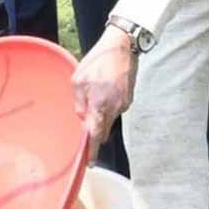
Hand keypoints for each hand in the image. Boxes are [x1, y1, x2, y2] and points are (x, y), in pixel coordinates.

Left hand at [71, 27, 137, 158]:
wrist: (122, 47)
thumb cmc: (97, 61)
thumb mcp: (78, 80)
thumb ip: (79, 103)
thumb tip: (82, 118)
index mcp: (100, 104)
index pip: (96, 134)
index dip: (93, 150)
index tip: (90, 162)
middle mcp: (114, 107)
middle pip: (104, 129)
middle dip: (95, 129)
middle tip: (86, 120)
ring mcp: (124, 103)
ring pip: (109, 118)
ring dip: (101, 113)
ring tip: (96, 93)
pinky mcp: (129, 98)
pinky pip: (116, 108)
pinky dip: (108, 104)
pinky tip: (105, 89)